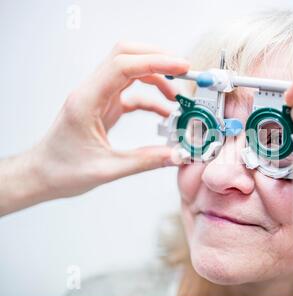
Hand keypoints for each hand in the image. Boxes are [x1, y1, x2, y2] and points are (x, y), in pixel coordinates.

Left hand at [0, 42, 188, 214]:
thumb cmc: (61, 170)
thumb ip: (145, 161)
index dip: (155, 62)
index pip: (123, 66)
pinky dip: (151, 99)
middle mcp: (92, 92)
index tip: (180, 67)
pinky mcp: (105, 107)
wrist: (42, 175)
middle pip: (126, 56)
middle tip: (183, 71)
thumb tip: (175, 155)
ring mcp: (99, 97)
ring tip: (177, 97)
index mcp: (87, 101)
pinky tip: (165, 113)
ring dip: (156, 78)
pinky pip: (132, 94)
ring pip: (130, 71)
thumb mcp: (107, 169)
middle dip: (157, 59)